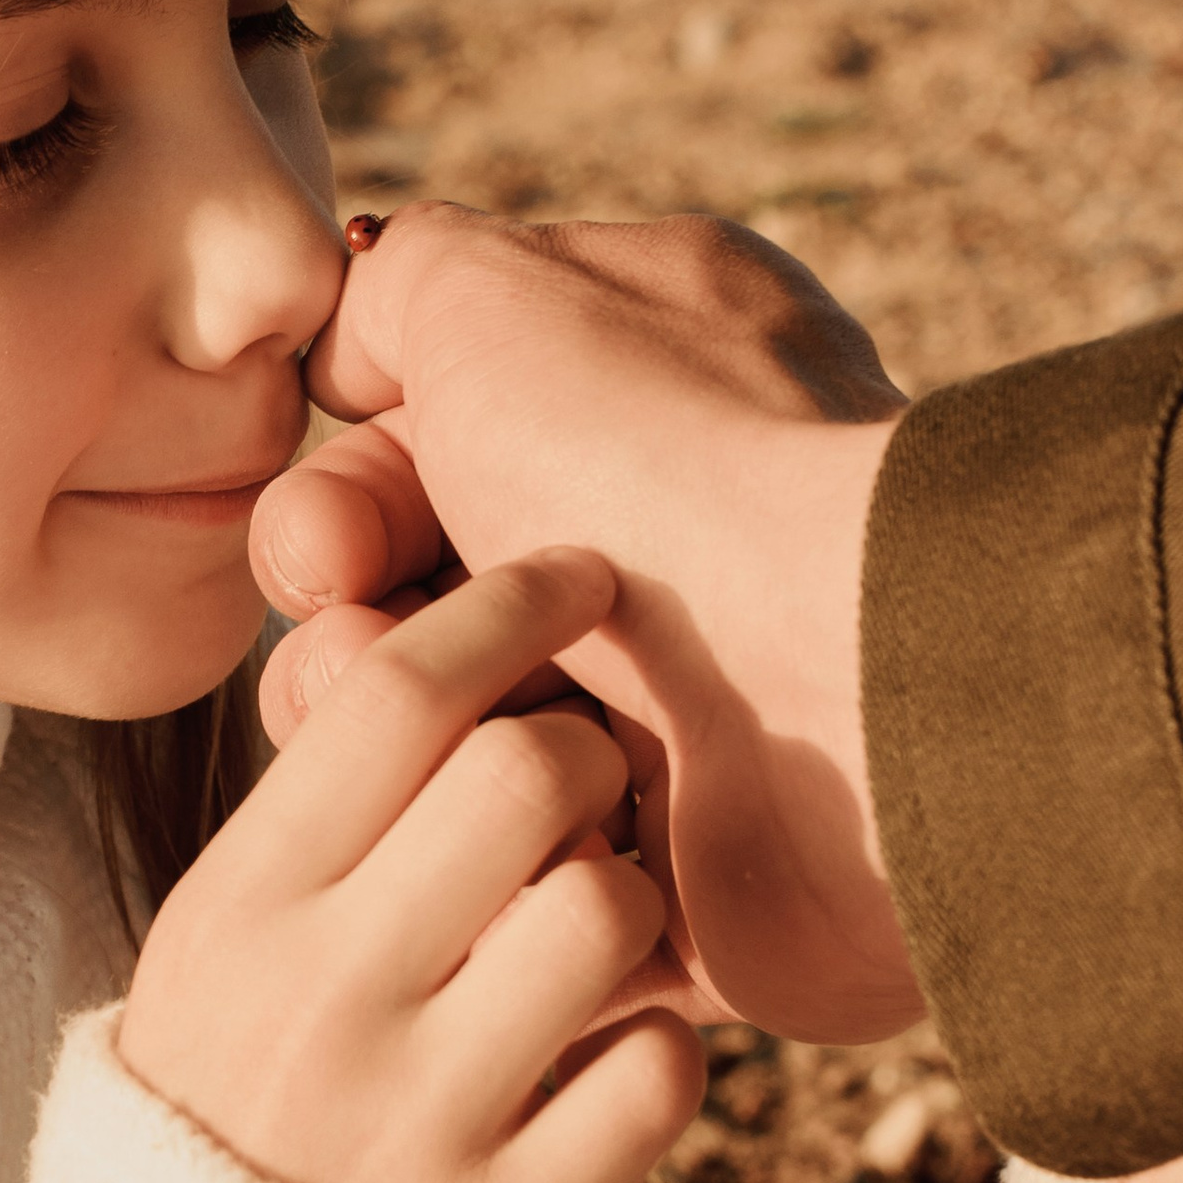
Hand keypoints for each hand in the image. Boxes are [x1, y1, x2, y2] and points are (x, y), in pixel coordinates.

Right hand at [119, 552, 704, 1182]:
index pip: (392, 696)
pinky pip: (662, 1074)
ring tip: (588, 938)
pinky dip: (659, 1056)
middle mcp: (316, 1008)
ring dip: (629, 905)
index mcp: (233, 914)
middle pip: (522, 776)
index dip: (505, 607)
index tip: (575, 575)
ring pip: (606, 913)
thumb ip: (314, 815)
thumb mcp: (216, 951)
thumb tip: (413, 635)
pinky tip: (602, 1069)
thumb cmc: (239, 1102)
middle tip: (586, 789)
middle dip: (588, 754)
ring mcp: (416, 1128)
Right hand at [251, 208, 919, 1043]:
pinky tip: (526, 846)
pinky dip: (492, 874)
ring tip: (473, 759)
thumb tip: (356, 351)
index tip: (331, 556)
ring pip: (451, 769)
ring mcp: (679, 726)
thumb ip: (403, 284)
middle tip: (373, 660)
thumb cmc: (676, 465)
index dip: (337, 518)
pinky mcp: (689, 878)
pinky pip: (525, 898)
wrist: (850, 679)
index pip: (415, 471)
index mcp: (636, 405)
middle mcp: (667, 557)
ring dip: (421, 762)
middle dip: (355, 653)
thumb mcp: (503, 294)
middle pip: (414, 624)